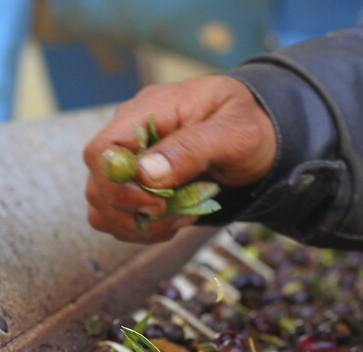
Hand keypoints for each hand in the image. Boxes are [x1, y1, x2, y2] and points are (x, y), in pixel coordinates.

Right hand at [83, 75, 275, 242]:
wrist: (264, 136)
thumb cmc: (251, 126)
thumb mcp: (236, 133)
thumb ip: (192, 148)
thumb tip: (146, 173)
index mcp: (149, 111)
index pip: (102, 151)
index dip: (118, 185)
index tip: (157, 201)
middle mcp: (131, 136)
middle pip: (98, 183)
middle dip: (132, 211)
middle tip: (177, 215)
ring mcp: (133, 161)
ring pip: (104, 207)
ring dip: (138, 224)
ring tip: (180, 218)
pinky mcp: (140, 185)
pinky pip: (120, 217)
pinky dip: (144, 229)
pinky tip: (175, 220)